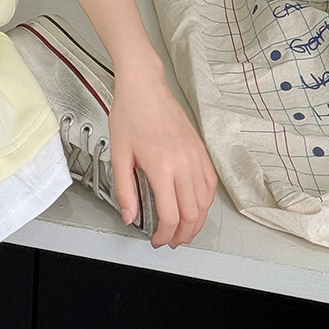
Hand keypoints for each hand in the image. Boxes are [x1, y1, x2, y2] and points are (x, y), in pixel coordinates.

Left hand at [108, 64, 217, 247]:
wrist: (145, 87)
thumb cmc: (130, 114)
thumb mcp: (118, 153)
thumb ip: (124, 189)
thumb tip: (129, 216)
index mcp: (161, 167)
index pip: (171, 215)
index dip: (164, 234)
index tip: (157, 240)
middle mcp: (184, 165)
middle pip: (192, 214)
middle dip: (182, 235)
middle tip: (171, 241)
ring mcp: (196, 158)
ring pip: (205, 203)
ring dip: (196, 223)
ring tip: (183, 230)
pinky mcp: (202, 151)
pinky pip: (210, 185)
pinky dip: (206, 202)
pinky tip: (196, 206)